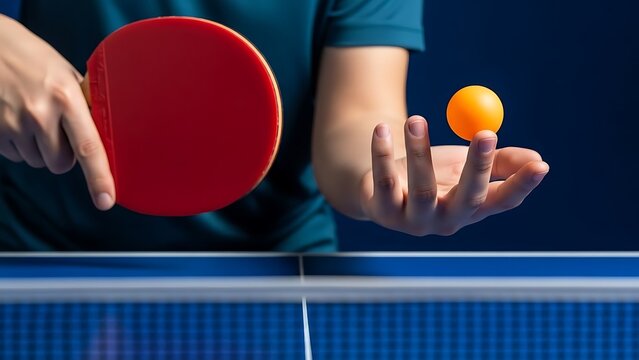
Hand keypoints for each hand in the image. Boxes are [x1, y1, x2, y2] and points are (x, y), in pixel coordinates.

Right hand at [0, 15, 113, 209]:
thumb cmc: (31, 58)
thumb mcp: (64, 74)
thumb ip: (83, 105)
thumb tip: (107, 134)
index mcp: (66, 97)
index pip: (88, 147)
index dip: (99, 178)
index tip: (106, 200)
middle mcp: (39, 114)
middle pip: (61, 163)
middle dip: (63, 154)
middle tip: (57, 126)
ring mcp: (12, 124)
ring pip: (37, 161)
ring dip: (38, 148)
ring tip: (31, 115)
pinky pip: (15, 156)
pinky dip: (18, 144)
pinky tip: (14, 117)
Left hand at [360, 115, 548, 235]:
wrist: (379, 182)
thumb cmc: (431, 171)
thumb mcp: (463, 163)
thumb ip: (498, 161)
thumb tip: (537, 159)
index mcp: (471, 208)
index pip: (502, 201)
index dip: (521, 185)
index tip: (541, 166)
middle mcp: (446, 220)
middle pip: (467, 198)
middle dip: (478, 167)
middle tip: (486, 134)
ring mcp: (414, 221)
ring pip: (422, 189)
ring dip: (420, 152)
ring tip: (416, 120)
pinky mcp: (384, 211)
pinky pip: (384, 182)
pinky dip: (382, 154)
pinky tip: (381, 130)